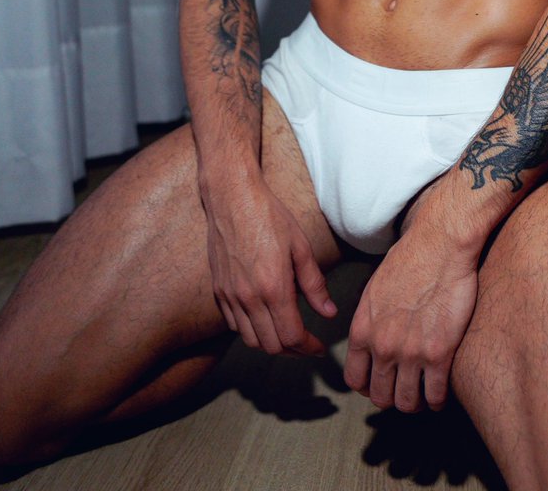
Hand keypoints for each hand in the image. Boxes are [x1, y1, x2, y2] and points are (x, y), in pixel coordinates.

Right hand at [203, 178, 335, 356]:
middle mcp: (249, 297)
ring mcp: (230, 296)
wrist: (232, 197)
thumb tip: (328, 312)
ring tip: (286, 332)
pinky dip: (251, 330)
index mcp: (273, 287)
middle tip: (306, 342)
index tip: (319, 346)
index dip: (309, 347)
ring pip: (251, 340)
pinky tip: (264, 316)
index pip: (292, 336)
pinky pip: (234, 325)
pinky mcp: (219, 291)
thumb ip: (314, 284)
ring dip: (271, 343)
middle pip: (271, 346)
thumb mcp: (300, 246)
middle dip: (292, 349)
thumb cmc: (269, 216)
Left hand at [344, 227, 477, 411]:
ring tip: (423, 394)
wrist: (440, 244)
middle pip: (380, 397)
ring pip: (406, 402)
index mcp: (363, 329)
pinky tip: (441, 392)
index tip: (381, 383)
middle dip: (392, 397)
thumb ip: (371, 320)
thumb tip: (372, 337)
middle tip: (405, 390)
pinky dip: (437, 400)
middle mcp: (382, 346)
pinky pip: (435, 396)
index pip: (354, 379)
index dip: (368, 386)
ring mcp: (410, 352)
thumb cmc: (410, 258)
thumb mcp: (375, 288)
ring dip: (415, 402)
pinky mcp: (439, 353)